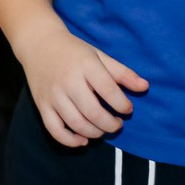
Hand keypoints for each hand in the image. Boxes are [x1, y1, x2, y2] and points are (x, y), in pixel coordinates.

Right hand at [14, 22, 147, 145]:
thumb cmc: (73, 51)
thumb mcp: (99, 56)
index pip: (108, 90)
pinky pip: (54, 130)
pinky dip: (70, 140)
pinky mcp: (42, 104)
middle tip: (117, 124)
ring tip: (103, 129)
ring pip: (76, 123)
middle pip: (93, 112)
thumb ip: (122, 72)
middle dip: (110, 124)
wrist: (39, 43)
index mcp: (85, 65)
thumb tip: (145, 87)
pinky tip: (83, 140)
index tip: (127, 109)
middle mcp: (68, 81)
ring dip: (95, 133)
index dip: (122, 104)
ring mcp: (53, 94)